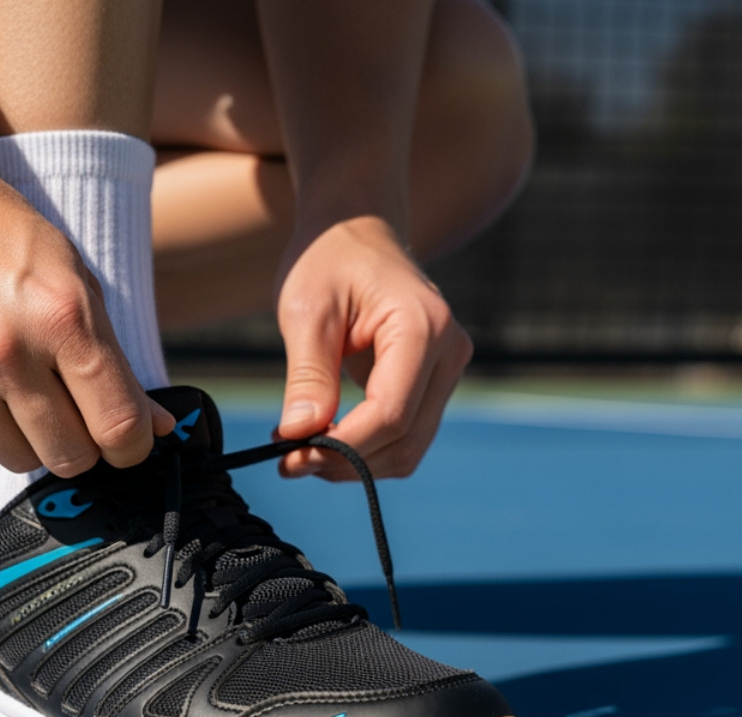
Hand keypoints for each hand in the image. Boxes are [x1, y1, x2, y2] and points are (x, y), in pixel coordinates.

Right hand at [0, 153, 173, 475]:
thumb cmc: (2, 237)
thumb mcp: (76, 281)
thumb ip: (117, 362)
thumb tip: (158, 427)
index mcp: (61, 316)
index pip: (118, 425)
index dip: (134, 446)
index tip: (130, 442)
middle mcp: (4, 350)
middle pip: (71, 456)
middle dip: (82, 442)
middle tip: (72, 410)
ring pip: (19, 459)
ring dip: (29, 436)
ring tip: (17, 385)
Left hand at [272, 215, 471, 479]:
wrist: (357, 230)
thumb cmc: (329, 259)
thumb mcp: (306, 311)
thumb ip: (308, 375)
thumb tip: (299, 435)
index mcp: (424, 327)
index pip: (391, 413)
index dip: (343, 445)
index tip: (292, 456)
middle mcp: (450, 351)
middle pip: (406, 438)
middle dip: (348, 460)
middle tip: (291, 460)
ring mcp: (449, 368)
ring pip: (410, 446)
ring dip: (358, 461)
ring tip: (303, 448)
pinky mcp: (436, 381)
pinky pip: (408, 433)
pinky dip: (368, 447)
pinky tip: (327, 435)